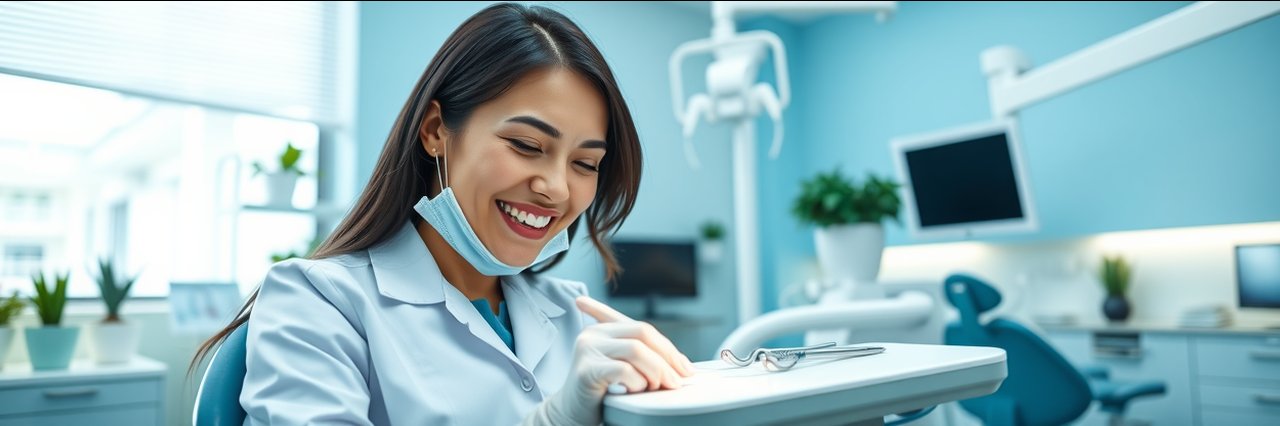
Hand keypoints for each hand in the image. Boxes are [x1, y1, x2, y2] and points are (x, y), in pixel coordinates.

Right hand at [522, 296, 694, 425]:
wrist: (569, 416)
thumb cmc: (600, 395)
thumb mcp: (624, 369)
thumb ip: (644, 358)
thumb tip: (682, 364)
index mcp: (603, 330)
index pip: (643, 329)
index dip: (668, 348)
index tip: (685, 368)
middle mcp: (593, 334)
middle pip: (642, 333)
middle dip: (667, 358)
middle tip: (677, 381)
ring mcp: (588, 349)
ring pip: (636, 349)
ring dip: (655, 371)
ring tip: (656, 387)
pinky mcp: (587, 370)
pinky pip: (624, 370)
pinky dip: (637, 382)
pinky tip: (635, 392)